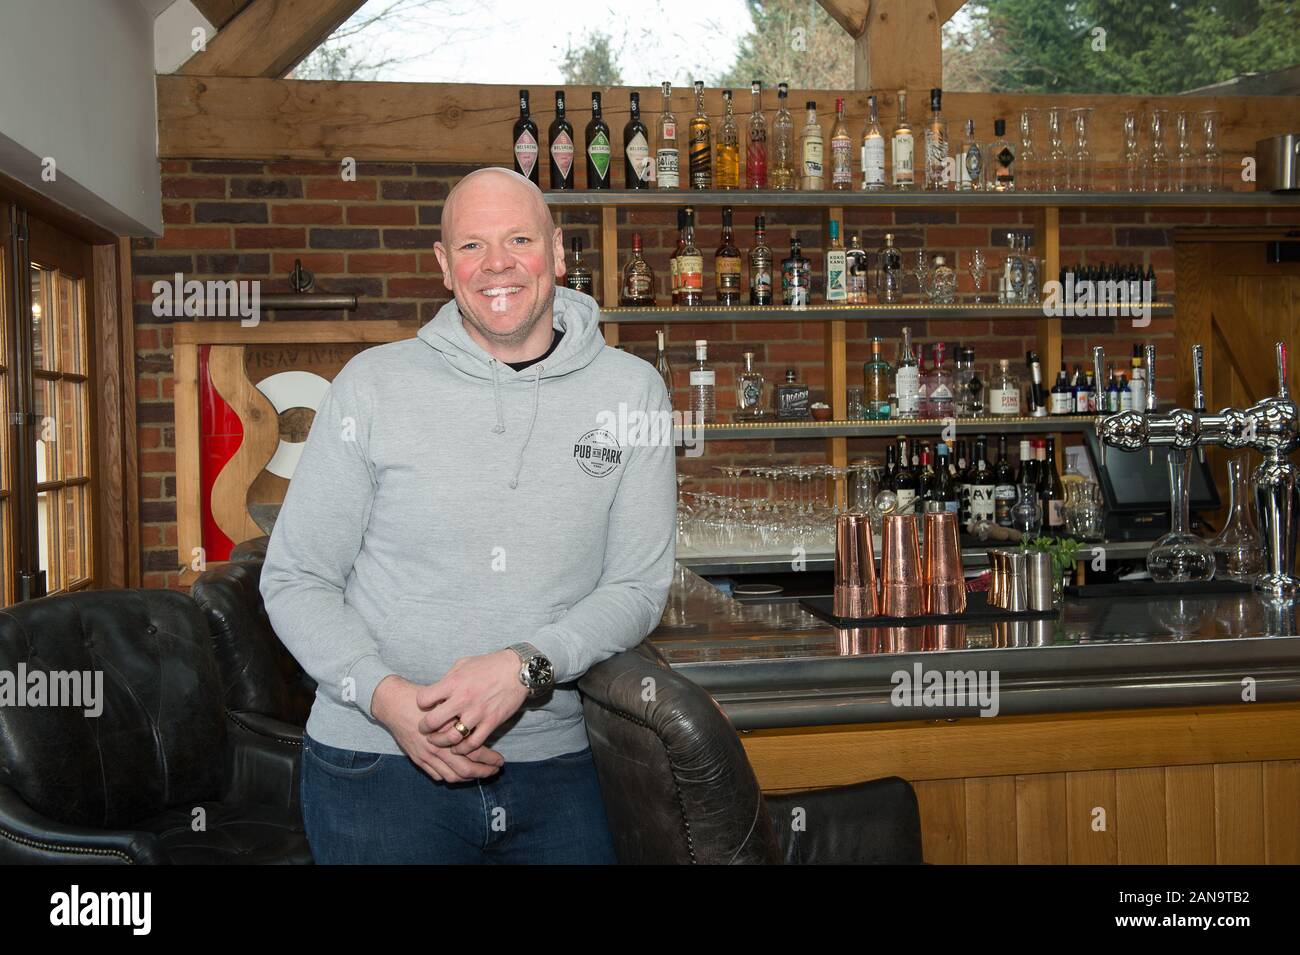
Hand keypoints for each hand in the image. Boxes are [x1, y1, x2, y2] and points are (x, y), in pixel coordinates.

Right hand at [371, 675, 504, 782]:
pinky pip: (437, 776)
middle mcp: (437, 747)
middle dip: (483, 772)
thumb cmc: (421, 698)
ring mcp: (426, 756)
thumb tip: (484, 719)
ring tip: (480, 774)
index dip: (490, 758)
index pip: (475, 751)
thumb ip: (462, 713)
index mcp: (447, 731)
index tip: (500, 760)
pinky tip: (459, 773)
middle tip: (495, 771)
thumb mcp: (446, 699)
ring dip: (468, 778)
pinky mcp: (418, 759)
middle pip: (465, 769)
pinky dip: (451, 777)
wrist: (393, 703)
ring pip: (452, 776)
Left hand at [417, 649, 528, 754]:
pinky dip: (463, 749)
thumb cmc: (489, 664)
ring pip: (452, 737)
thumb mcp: (463, 664)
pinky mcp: (491, 722)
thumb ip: (448, 679)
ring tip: (440, 741)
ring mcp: (477, 713)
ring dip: (442, 742)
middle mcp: (462, 699)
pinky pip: (473, 743)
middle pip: (433, 722)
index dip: (421, 704)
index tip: (425, 706)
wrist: (518, 670)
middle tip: (425, 730)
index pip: (424, 699)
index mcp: (453, 682)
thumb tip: (436, 692)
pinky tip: (459, 747)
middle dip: (425, 728)